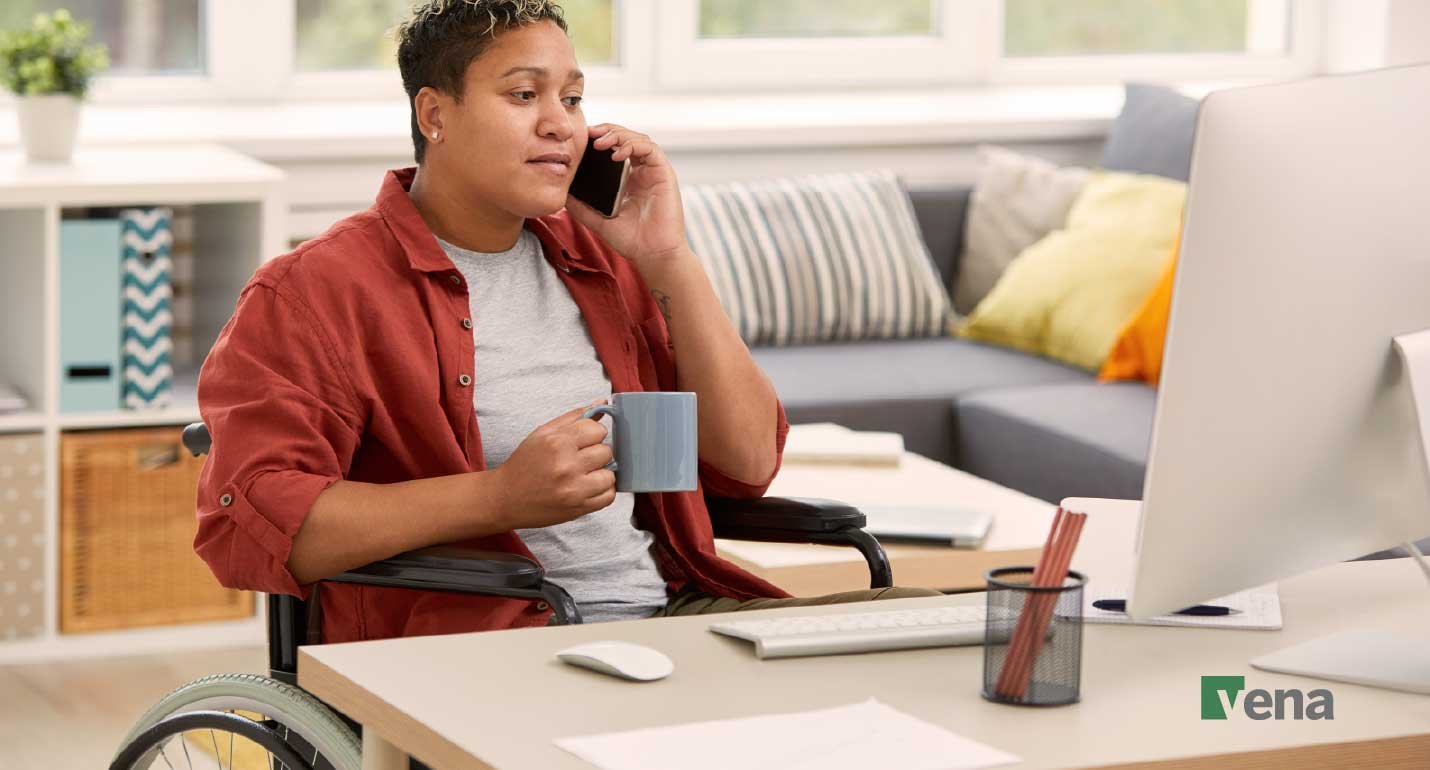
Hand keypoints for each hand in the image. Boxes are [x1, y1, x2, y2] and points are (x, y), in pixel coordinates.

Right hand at [489, 400, 616, 529]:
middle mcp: (567, 466)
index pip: (598, 430)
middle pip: (606, 451)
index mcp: (557, 443)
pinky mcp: (578, 508)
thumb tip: (603, 403)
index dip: (593, 434)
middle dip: (596, 453)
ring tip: (585, 474)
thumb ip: (574, 417)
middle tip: (581, 459)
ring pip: (610, 475)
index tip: (584, 441)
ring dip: (601, 473)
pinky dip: (603, 491)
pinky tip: (589, 487)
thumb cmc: (524, 464)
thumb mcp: (542, 433)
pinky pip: (608, 496)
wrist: (505, 498)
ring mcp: (574, 489)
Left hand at [564, 124, 689, 271]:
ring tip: (600, 142)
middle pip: (626, 137)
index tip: (581, 139)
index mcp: (628, 178)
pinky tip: (617, 154)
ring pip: (638, 138)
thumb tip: (560, 193)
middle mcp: (642, 171)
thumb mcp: (597, 219)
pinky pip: (651, 149)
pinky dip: (633, 146)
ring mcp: (653, 171)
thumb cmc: (631, 240)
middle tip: (589, 134)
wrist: (653, 255)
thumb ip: (580, 205)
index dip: (599, 138)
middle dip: (607, 131)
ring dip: (618, 135)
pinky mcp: (664, 173)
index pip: (614, 147)